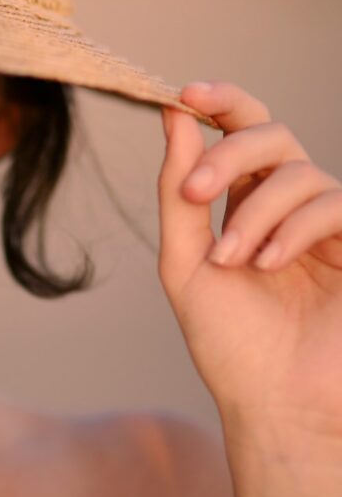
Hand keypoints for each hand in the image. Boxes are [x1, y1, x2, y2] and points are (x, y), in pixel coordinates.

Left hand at [158, 82, 341, 451]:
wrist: (271, 402)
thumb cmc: (228, 340)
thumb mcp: (185, 262)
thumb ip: (179, 192)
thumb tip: (171, 117)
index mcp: (244, 204)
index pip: (240, 133)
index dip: (220, 103)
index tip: (184, 94)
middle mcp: (287, 207)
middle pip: (273, 135)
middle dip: (231, 151)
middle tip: (196, 192)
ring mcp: (327, 226)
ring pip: (301, 173)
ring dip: (255, 213)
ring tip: (231, 261)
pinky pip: (335, 205)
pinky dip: (294, 228)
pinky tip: (268, 264)